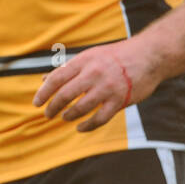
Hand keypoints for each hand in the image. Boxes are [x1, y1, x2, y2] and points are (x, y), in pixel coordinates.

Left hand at [33, 39, 156, 132]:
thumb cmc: (115, 56)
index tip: (36, 103)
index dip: (44, 92)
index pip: (56, 78)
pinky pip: (100, 118)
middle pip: (65, 94)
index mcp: (84, 61)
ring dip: (69, 115)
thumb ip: (68, 68)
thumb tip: (44, 79)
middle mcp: (93, 74)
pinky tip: (81, 127)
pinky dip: (88, 125)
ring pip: (81, 108)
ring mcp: (107, 88)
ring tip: (64, 117)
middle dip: (53, 107)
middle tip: (47, 114)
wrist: (149, 56)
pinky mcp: (121, 100)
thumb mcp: (89, 56)